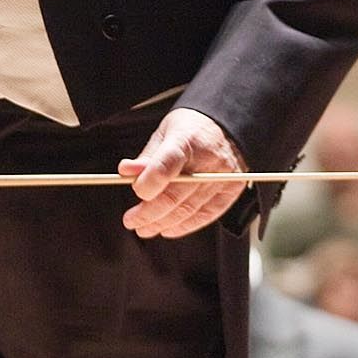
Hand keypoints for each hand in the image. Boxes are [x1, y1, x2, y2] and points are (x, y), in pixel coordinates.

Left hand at [119, 108, 243, 237]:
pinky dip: (185, 226)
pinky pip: (206, 215)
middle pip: (175, 194)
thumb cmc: (192, 130)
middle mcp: (207, 161)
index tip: (137, 192)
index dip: (149, 182)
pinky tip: (168, 229)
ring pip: (188, 209)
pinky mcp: (231, 191)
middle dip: (149, 213)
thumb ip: (148, 156)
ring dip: (163, 223)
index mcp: (186, 140)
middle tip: (131, 221)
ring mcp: (221, 178)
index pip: (167, 165)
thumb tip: (126, 171)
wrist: (228, 128)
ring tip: (145, 228)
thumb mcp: (166, 132)